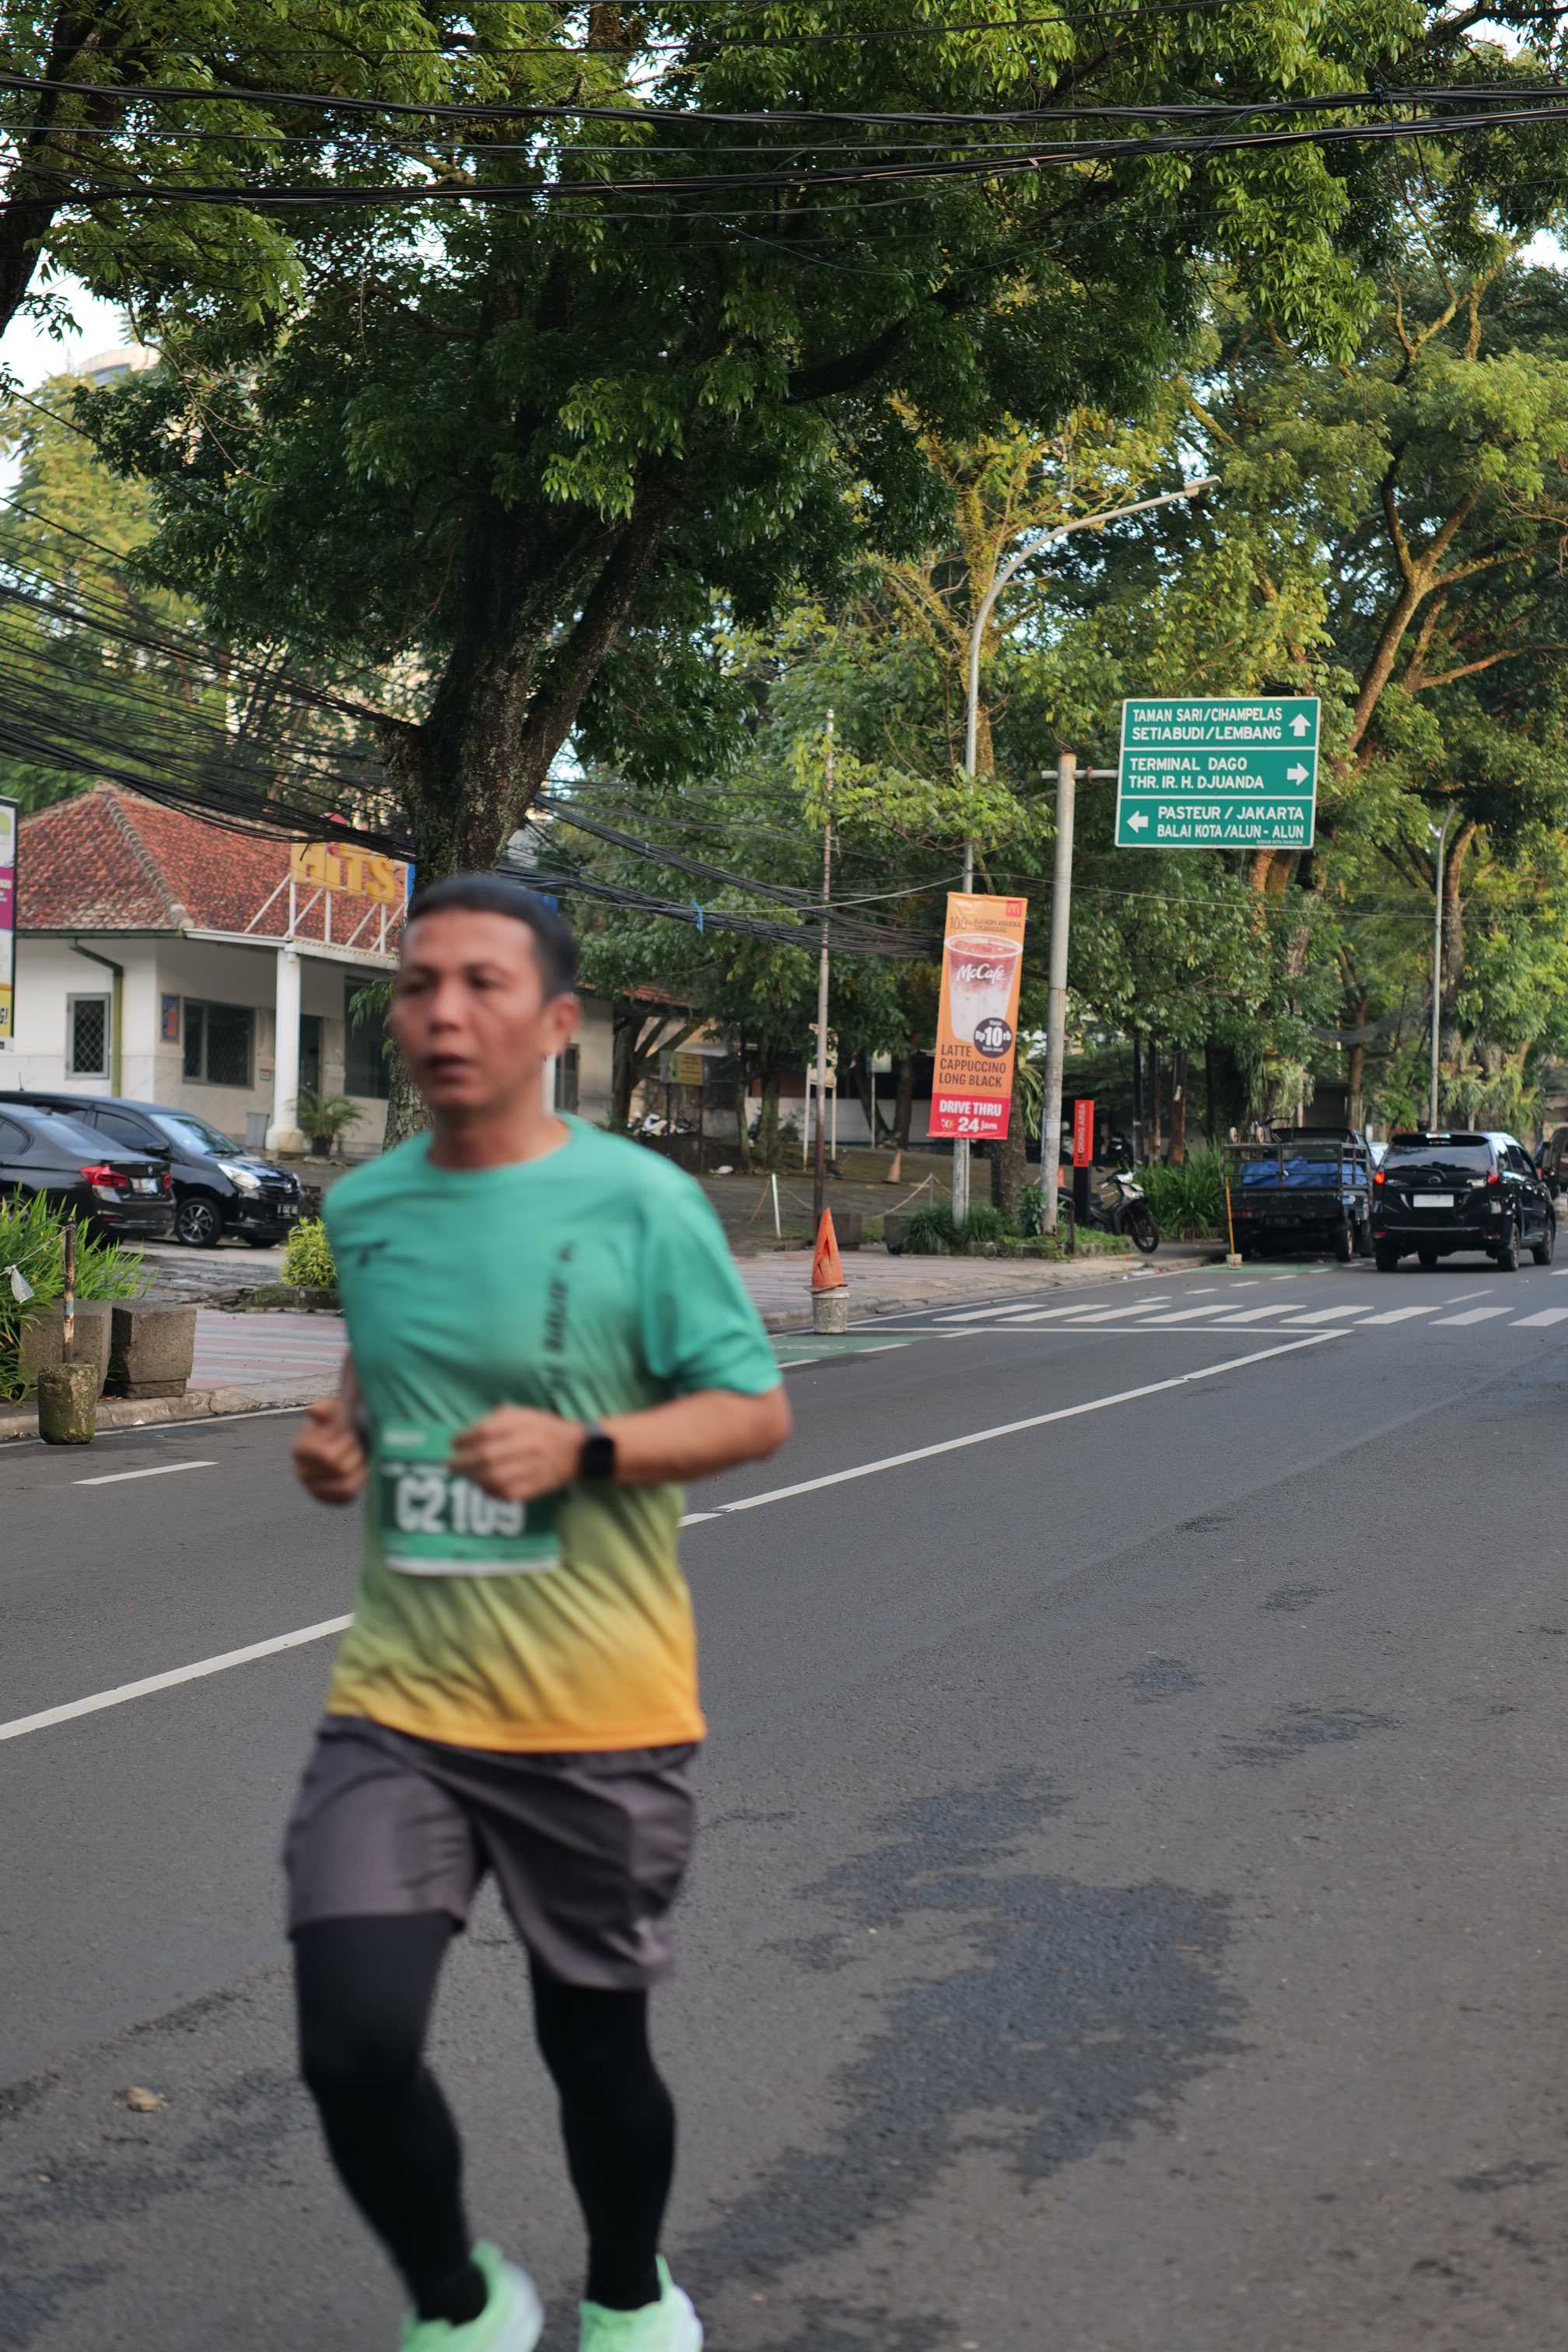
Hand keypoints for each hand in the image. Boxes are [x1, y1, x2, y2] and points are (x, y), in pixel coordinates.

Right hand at [292, 1394, 368, 1504]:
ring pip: (344, 1487)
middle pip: (340, 1469)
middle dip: (355, 1455)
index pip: (327, 1456)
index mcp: (300, 1449)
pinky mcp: (326, 1498)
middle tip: (359, 1445)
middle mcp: (302, 1471)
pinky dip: (357, 1485)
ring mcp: (312, 1488)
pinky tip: (360, 1471)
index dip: (345, 1445)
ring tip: (361, 1457)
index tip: (350, 1435)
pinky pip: (345, 1498)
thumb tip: (314, 1409)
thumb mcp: (334, 1410)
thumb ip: (326, 1407)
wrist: (343, 1440)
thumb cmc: (338, 1422)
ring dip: (359, 1471)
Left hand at [449, 1407, 582, 1502]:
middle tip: (450, 1465)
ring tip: (467, 1477)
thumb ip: (496, 1419)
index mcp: (524, 1424)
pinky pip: (507, 1493)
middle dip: (462, 1462)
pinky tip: (484, 1487)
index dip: (464, 1438)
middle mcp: (528, 1445)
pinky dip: (490, 1492)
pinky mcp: (536, 1487)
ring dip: (474, 1479)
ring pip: (494, 1477)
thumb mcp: (524, 1414)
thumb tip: (467, 1434)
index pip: (486, 1431)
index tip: (454, 1443)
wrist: (578, 1450)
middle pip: (486, 1456)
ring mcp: (532, 1468)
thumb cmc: (545, 1429)